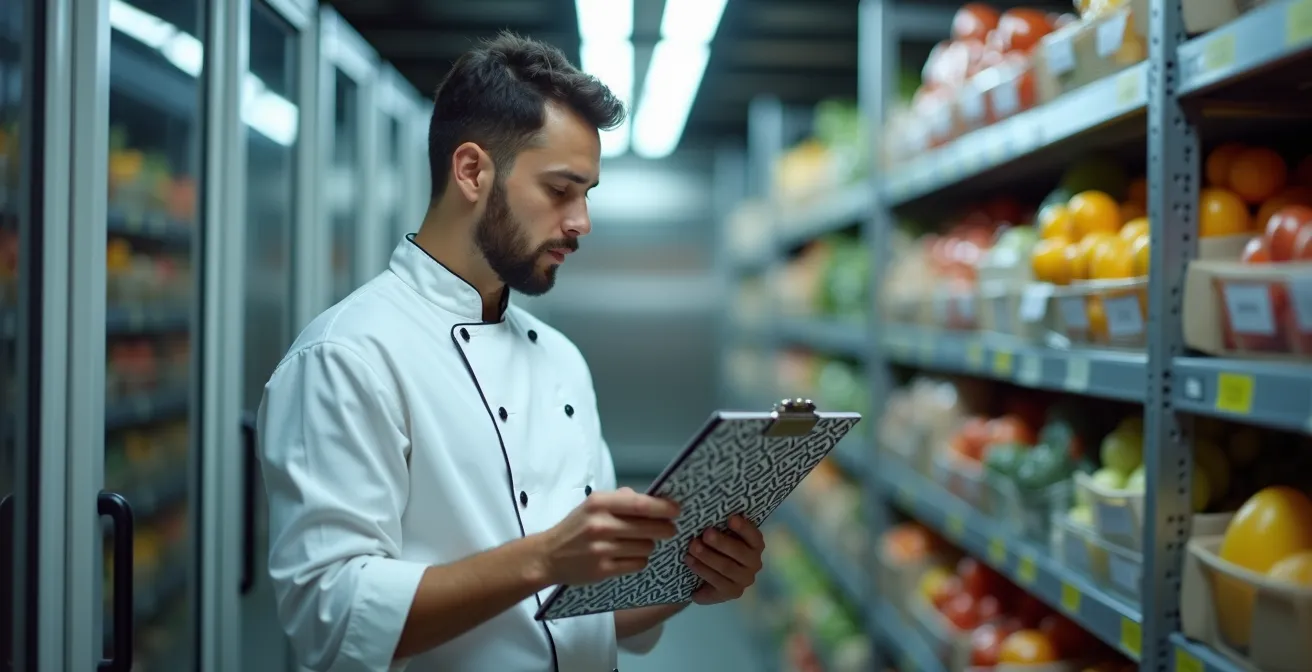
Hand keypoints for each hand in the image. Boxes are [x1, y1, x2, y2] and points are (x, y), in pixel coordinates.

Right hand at [536, 487, 679, 585]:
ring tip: (640, 542)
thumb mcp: (591, 505)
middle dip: (665, 528)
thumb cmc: (574, 527)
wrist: (548, 556)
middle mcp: (601, 525)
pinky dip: (640, 560)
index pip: (640, 504)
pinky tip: (631, 556)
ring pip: (646, 547)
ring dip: (649, 545)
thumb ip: (620, 500)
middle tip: (669, 529)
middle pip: (649, 527)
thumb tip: (650, 499)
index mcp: (599, 504)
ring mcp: (602, 549)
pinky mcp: (603, 570)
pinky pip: (637, 564)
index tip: (676, 510)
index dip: (663, 507)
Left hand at [684, 515, 764, 604]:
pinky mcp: (732, 593)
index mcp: (755, 545)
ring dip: (707, 557)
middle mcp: (754, 563)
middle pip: (739, 553)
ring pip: (726, 568)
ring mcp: (744, 580)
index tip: (731, 518)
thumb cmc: (717, 545)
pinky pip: (717, 583)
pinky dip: (702, 571)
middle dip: (721, 543)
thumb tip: (709, 507)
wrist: (709, 572)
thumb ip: (722, 525)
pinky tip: (690, 562)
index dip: (744, 528)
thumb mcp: (723, 534)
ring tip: (691, 548)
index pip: (754, 536)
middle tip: (705, 534)